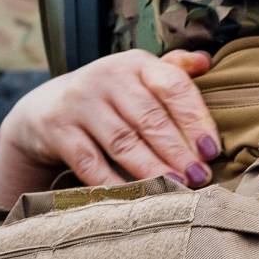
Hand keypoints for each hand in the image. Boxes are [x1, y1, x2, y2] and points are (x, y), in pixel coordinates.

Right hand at [0, 49, 218, 206]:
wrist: (47, 106)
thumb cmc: (112, 95)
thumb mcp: (139, 75)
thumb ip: (173, 70)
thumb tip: (207, 61)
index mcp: (136, 63)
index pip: (173, 86)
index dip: (195, 119)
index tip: (212, 150)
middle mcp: (107, 77)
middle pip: (150, 118)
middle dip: (179, 151)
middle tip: (200, 177)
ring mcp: (79, 103)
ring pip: (123, 142)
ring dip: (153, 169)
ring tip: (177, 187)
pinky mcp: (57, 129)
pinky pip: (90, 162)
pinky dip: (113, 183)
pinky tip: (135, 197)